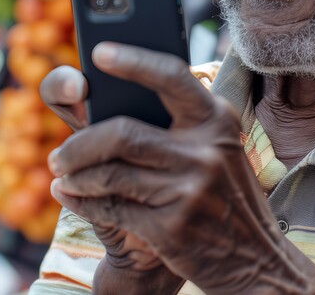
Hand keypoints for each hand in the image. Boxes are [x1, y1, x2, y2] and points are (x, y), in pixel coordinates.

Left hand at [47, 43, 314, 294]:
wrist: (256, 262)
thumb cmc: (222, 198)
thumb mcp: (217, 152)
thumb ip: (177, 126)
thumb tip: (105, 100)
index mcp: (217, 120)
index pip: (171, 76)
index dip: (133, 62)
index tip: (99, 52)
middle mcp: (206, 150)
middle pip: (120, 132)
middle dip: (78, 145)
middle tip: (58, 155)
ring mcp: (190, 189)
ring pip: (109, 174)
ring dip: (76, 177)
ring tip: (63, 177)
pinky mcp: (173, 227)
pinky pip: (112, 208)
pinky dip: (84, 203)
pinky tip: (73, 199)